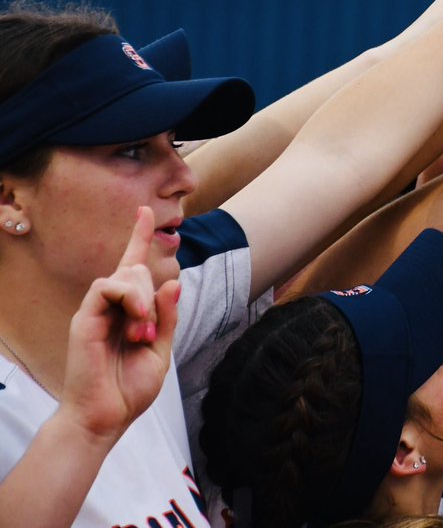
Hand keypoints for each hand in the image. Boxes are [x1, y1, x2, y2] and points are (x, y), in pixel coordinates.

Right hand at [58, 207, 180, 442]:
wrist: (106, 416)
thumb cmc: (130, 388)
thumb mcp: (161, 350)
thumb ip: (167, 317)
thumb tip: (173, 283)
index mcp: (129, 311)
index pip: (133, 265)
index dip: (139, 236)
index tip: (144, 211)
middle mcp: (110, 306)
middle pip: (137, 270)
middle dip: (153, 296)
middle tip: (149, 334)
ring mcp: (96, 310)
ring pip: (125, 274)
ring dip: (143, 302)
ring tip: (141, 334)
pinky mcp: (85, 318)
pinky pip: (106, 286)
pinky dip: (129, 298)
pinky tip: (135, 321)